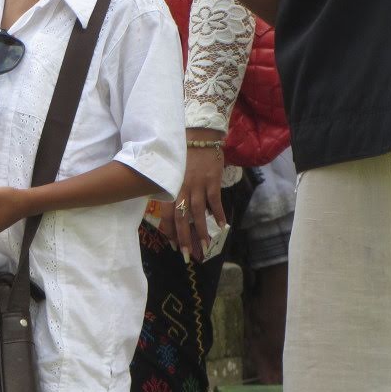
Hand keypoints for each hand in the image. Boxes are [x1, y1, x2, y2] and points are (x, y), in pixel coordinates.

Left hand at [166, 132, 226, 262]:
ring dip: (201, 231)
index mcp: (170, 187)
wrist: (199, 136)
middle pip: (181, 217)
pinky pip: (215, 202)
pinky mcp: (212, 181)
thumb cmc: (184, 157)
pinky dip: (219, 215)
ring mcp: (197, 185)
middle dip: (184, 238)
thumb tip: (175, 214)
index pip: (167, 214)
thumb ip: (173, 192)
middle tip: (187, 254)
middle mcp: (181, 188)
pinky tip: (222, 226)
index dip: (170, 231)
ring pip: (197, 213)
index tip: (174, 245)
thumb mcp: (173, 174)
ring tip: (205, 247)